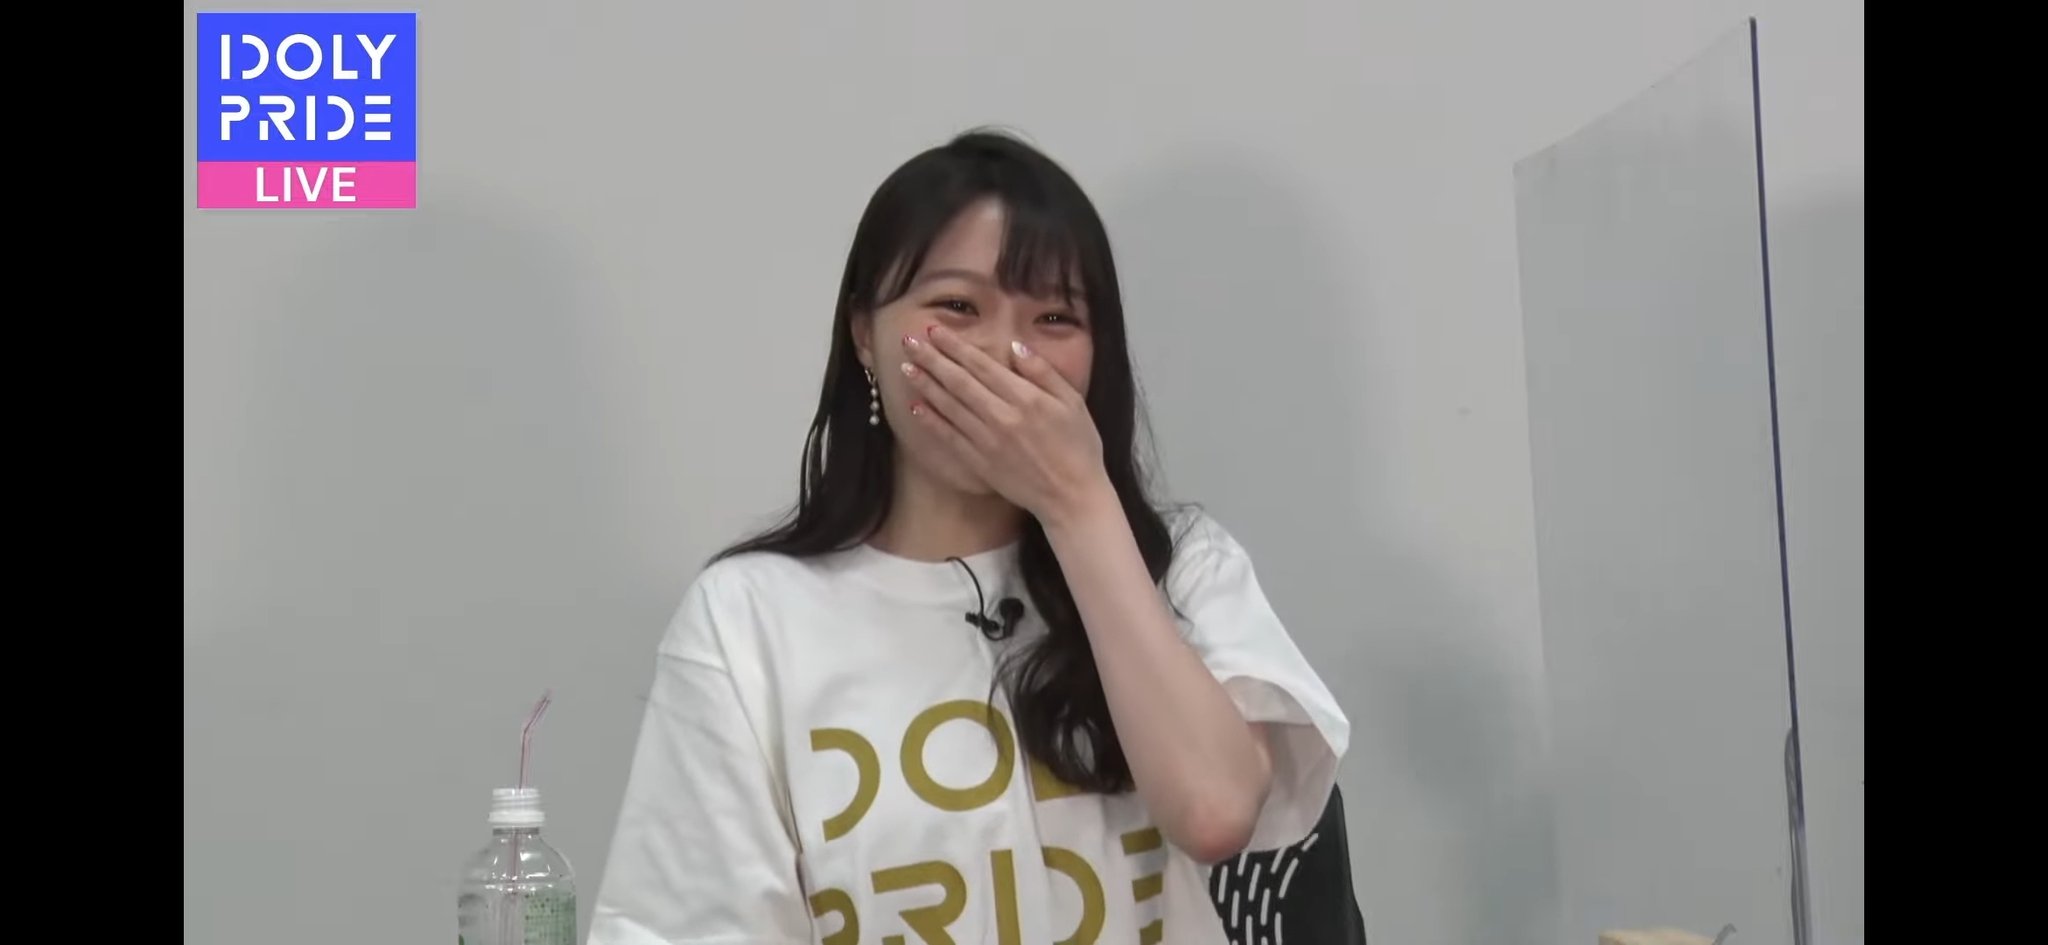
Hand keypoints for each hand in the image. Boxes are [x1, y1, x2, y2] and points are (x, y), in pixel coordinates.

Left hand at [899, 326, 1110, 522]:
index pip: (982, 366)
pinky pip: (950, 438)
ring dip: (926, 385)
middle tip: (910, 342)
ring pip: (950, 407)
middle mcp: (1001, 417)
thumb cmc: (1079, 447)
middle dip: (932, 360)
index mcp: (1026, 398)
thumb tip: (1015, 347)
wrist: (1072, 497)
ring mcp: (987, 441)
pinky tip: (916, 407)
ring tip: (906, 367)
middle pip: (959, 382)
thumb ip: (1043, 372)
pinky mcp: (980, 463)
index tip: (936, 331)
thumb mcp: (1073, 402)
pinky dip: (932, 422)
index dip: (956, 347)